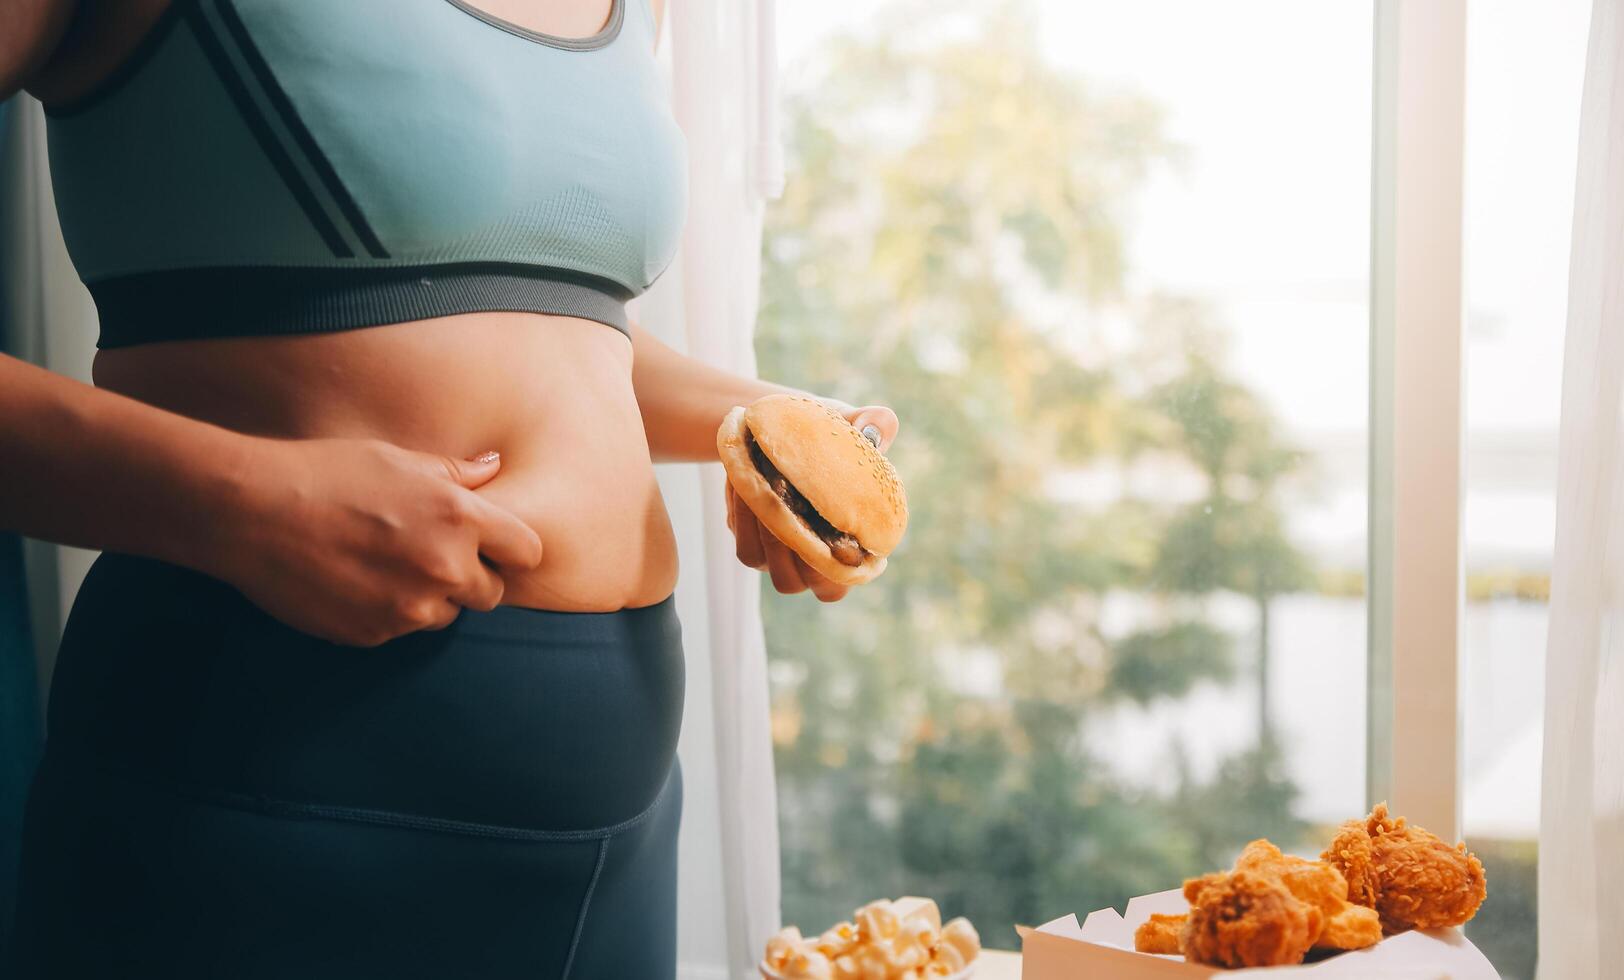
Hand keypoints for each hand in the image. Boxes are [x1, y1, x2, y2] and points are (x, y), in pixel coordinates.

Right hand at [210, 438, 543, 645]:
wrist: (252, 513)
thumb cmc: (325, 473)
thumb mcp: (397, 459)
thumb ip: (456, 474)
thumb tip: (494, 467)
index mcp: (459, 518)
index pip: (527, 551)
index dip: (512, 548)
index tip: (493, 545)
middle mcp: (444, 568)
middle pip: (491, 593)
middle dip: (470, 577)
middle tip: (429, 554)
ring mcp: (409, 608)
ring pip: (445, 615)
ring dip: (429, 598)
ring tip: (384, 564)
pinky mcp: (374, 634)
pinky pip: (400, 630)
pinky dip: (388, 612)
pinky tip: (355, 581)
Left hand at [726, 402, 898, 601]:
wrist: (797, 429)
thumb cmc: (838, 436)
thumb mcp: (856, 425)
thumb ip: (874, 425)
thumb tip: (879, 426)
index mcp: (847, 551)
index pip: (835, 586)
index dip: (827, 568)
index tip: (821, 528)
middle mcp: (808, 564)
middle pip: (790, 582)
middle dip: (782, 544)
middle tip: (782, 499)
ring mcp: (775, 555)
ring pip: (756, 558)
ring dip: (753, 524)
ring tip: (756, 480)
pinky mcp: (749, 539)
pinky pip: (738, 537)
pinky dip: (739, 509)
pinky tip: (744, 473)